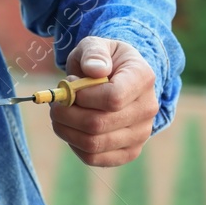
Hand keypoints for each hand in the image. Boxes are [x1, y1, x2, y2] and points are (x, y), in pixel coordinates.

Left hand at [51, 36, 158, 167]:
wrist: (117, 77)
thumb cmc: (103, 61)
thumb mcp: (96, 46)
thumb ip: (94, 53)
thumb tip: (96, 69)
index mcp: (143, 78)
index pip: (112, 98)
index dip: (82, 96)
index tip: (71, 85)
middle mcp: (148, 109)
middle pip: (97, 124)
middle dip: (65, 113)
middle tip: (57, 102)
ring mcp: (141, 134)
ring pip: (93, 144)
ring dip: (65, 129)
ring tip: (62, 113)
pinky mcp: (129, 151)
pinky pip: (94, 158)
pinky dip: (74, 144)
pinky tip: (73, 129)